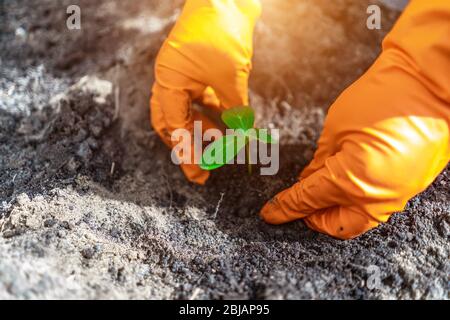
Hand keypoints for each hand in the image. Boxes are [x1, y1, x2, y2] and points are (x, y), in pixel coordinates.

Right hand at [150, 0, 260, 183]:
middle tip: (205, 166)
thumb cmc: (223, 31)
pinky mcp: (198, 69)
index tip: (199, 175)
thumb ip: (235, 109)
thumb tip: (242, 135)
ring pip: (187, 111)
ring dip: (203, 128)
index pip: (174, 127)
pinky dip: (212, 111)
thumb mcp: (232, 77)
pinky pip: (201, 98)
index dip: (187, 153)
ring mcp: (183, 74)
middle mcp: (171, 79)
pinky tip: (227, 121)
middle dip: (188, 144)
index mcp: (169, 81)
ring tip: (224, 141)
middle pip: (173, 122)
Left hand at [260, 0, 449, 238]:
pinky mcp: (410, 185)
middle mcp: (377, 198)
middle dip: (314, 218)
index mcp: (352, 183)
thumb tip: (308, 181)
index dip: (285, 208)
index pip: (308, 201)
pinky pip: (378, 202)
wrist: (430, 82)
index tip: (271, 213)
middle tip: (300, 204)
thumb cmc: (382, 98)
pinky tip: (347, 179)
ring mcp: (397, 194)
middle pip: (336, 225)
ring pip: (359, 217)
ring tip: (322, 188)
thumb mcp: (336, 129)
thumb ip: (319, 162)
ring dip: (336, 208)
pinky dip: (357, 197)